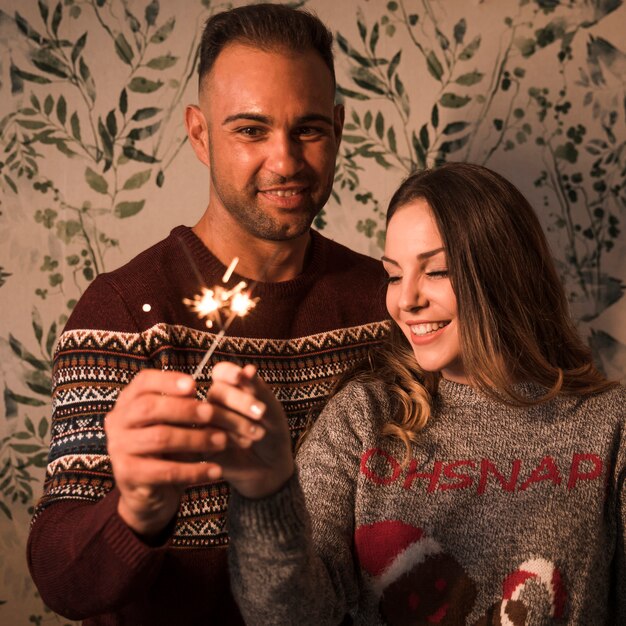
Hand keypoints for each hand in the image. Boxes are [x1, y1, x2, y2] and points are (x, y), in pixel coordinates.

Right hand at [105, 369, 263, 537]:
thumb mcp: (176, 423)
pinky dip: (194, 471)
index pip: (143, 382)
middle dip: (184, 409)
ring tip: (222, 441)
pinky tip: (215, 470)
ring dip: (195, 439)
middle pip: (149, 408)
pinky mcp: (128, 475)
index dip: (168, 381)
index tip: (195, 385)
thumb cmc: (168, 448)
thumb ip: (189, 405)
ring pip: (159, 438)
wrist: (151, 493)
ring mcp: (119, 449)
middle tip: (212, 413)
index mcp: (128, 402)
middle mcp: (118, 422)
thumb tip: (219, 390)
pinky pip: (165, 471)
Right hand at [206, 362, 294, 498]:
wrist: (271, 467)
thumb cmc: (272, 433)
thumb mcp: (271, 410)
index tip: (240, 377)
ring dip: (237, 421)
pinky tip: (245, 443)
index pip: (221, 372)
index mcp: (231, 388)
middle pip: (216, 391)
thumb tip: (248, 368)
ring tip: (258, 434)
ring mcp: (205, 423)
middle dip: (240, 400)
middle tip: (261, 413)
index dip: (229, 373)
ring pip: (210, 412)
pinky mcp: (200, 444)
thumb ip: (258, 390)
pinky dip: (228, 437)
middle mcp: (214, 402)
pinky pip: (205, 435)